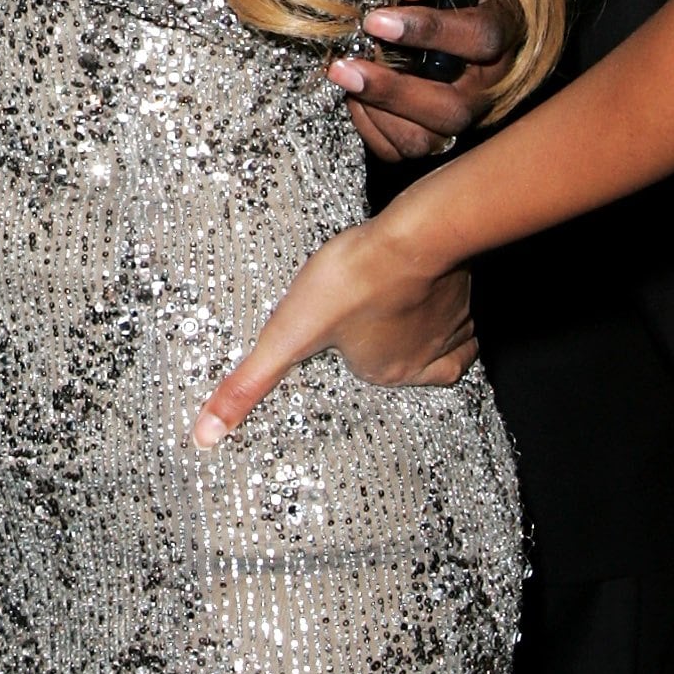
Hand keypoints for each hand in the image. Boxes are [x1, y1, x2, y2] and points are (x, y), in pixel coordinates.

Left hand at [193, 214, 474, 446]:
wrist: (413, 238)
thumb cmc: (351, 280)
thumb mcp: (284, 334)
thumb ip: (247, 385)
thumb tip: (207, 435)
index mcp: (380, 375)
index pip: (362, 369)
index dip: (346, 347)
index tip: (338, 330)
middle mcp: (420, 364)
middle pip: (400, 361)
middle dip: (386, 344)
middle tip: (367, 315)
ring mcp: (448, 332)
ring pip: (437, 345)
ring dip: (420, 330)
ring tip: (396, 306)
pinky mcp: (467, 300)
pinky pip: (463, 321)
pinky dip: (449, 314)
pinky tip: (431, 293)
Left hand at [329, 0, 512, 162]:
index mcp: (506, 28)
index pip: (481, 38)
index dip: (429, 32)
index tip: (375, 19)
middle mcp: (492, 82)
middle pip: (454, 109)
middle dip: (393, 91)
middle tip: (343, 66)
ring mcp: (467, 113)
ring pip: (430, 139)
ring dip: (379, 114)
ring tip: (342, 76)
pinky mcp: (438, 133)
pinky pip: (406, 151)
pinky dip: (374, 131)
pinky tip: (354, 97)